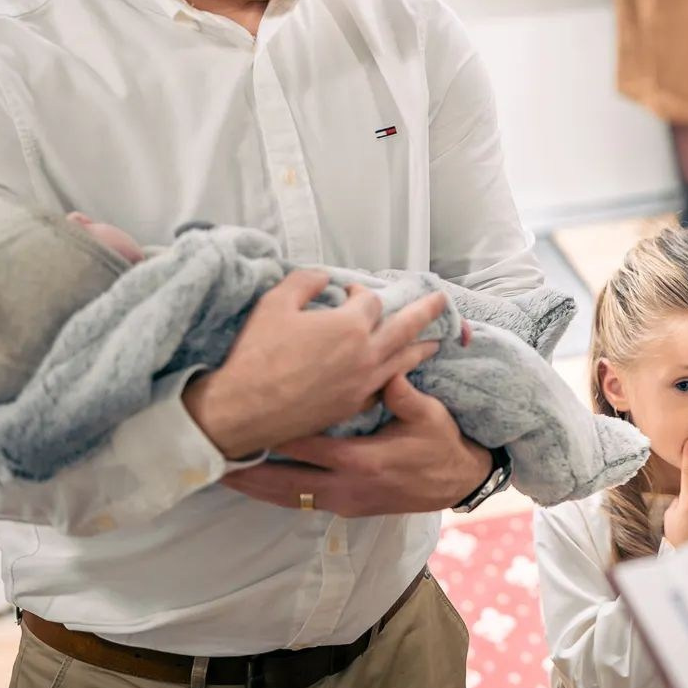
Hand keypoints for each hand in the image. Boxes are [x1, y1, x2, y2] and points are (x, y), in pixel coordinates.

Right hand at [184, 271, 445, 458]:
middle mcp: (365, 355)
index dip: (361, 293)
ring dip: (421, 348)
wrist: (244, 409)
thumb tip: (323, 278)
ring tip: (437, 342)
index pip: (370, 302)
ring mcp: (362, 384)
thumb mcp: (275, 303)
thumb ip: (304, 282)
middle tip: (443, 301)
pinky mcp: (352, 407)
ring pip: (402, 362)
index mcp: (350, 326)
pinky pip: (384, 388)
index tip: (350, 292)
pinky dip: (396, 378)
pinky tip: (398, 376)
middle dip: (425, 311)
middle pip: (404, 328)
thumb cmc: (257, 353)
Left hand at [220, 372, 495, 515]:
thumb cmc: (441, 444)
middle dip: (248, 473)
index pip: (307, 445)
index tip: (244, 422)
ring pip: (287, 498)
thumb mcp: (428, 415)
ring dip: (255, 488)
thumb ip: (402, 393)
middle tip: (212, 462)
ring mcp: (344, 503)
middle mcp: (346, 488)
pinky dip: (274, 494)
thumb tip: (384, 368)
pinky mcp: (345, 509)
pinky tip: (255, 485)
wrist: (456, 482)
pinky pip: (300, 502)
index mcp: (362, 461)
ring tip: (221, 477)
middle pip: (284, 482)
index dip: (273, 434)